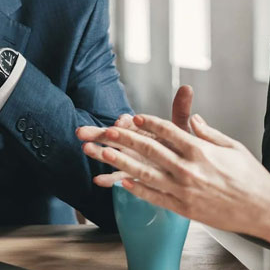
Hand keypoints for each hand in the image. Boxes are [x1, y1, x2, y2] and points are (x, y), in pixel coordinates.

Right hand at [76, 85, 193, 186]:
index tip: (121, 121)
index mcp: (143, 129)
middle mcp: (134, 143)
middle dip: (99, 133)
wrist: (183, 166)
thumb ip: (180, 110)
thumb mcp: (180, 128)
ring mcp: (131, 159)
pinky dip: (108, 179)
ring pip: (112, 155)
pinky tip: (98, 181)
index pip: (131, 123)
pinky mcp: (132, 174)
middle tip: (82, 131)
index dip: (125, 122)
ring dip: (98, 153)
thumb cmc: (181, 145)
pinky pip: (118, 178)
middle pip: (114, 136)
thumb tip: (187, 88)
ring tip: (86, 149)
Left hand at [81, 113, 269, 236]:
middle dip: (126, 139)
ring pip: (146, 174)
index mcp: (201, 150)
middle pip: (150, 150)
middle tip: (107, 131)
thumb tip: (193, 119)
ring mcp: (184, 190)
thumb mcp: (232, 146)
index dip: (149, 123)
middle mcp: (189, 169)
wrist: (263, 209)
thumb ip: (208, 133)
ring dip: (122, 163)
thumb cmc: (250, 176)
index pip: (168, 131)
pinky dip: (138, 190)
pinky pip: (155, 197)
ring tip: (105, 154)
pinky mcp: (184, 208)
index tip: (134, 117)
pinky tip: (123, 183)